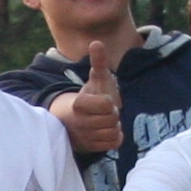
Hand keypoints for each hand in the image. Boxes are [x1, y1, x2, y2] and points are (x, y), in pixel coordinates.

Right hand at [57, 38, 120, 155]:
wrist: (75, 120)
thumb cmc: (90, 96)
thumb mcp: (96, 79)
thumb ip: (98, 62)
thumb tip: (96, 42)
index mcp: (79, 104)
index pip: (107, 105)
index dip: (109, 102)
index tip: (103, 101)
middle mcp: (79, 123)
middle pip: (112, 119)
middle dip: (113, 114)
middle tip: (105, 112)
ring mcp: (85, 137)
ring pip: (113, 132)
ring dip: (114, 126)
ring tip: (105, 120)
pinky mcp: (92, 147)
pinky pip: (113, 143)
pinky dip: (115, 136)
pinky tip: (107, 130)